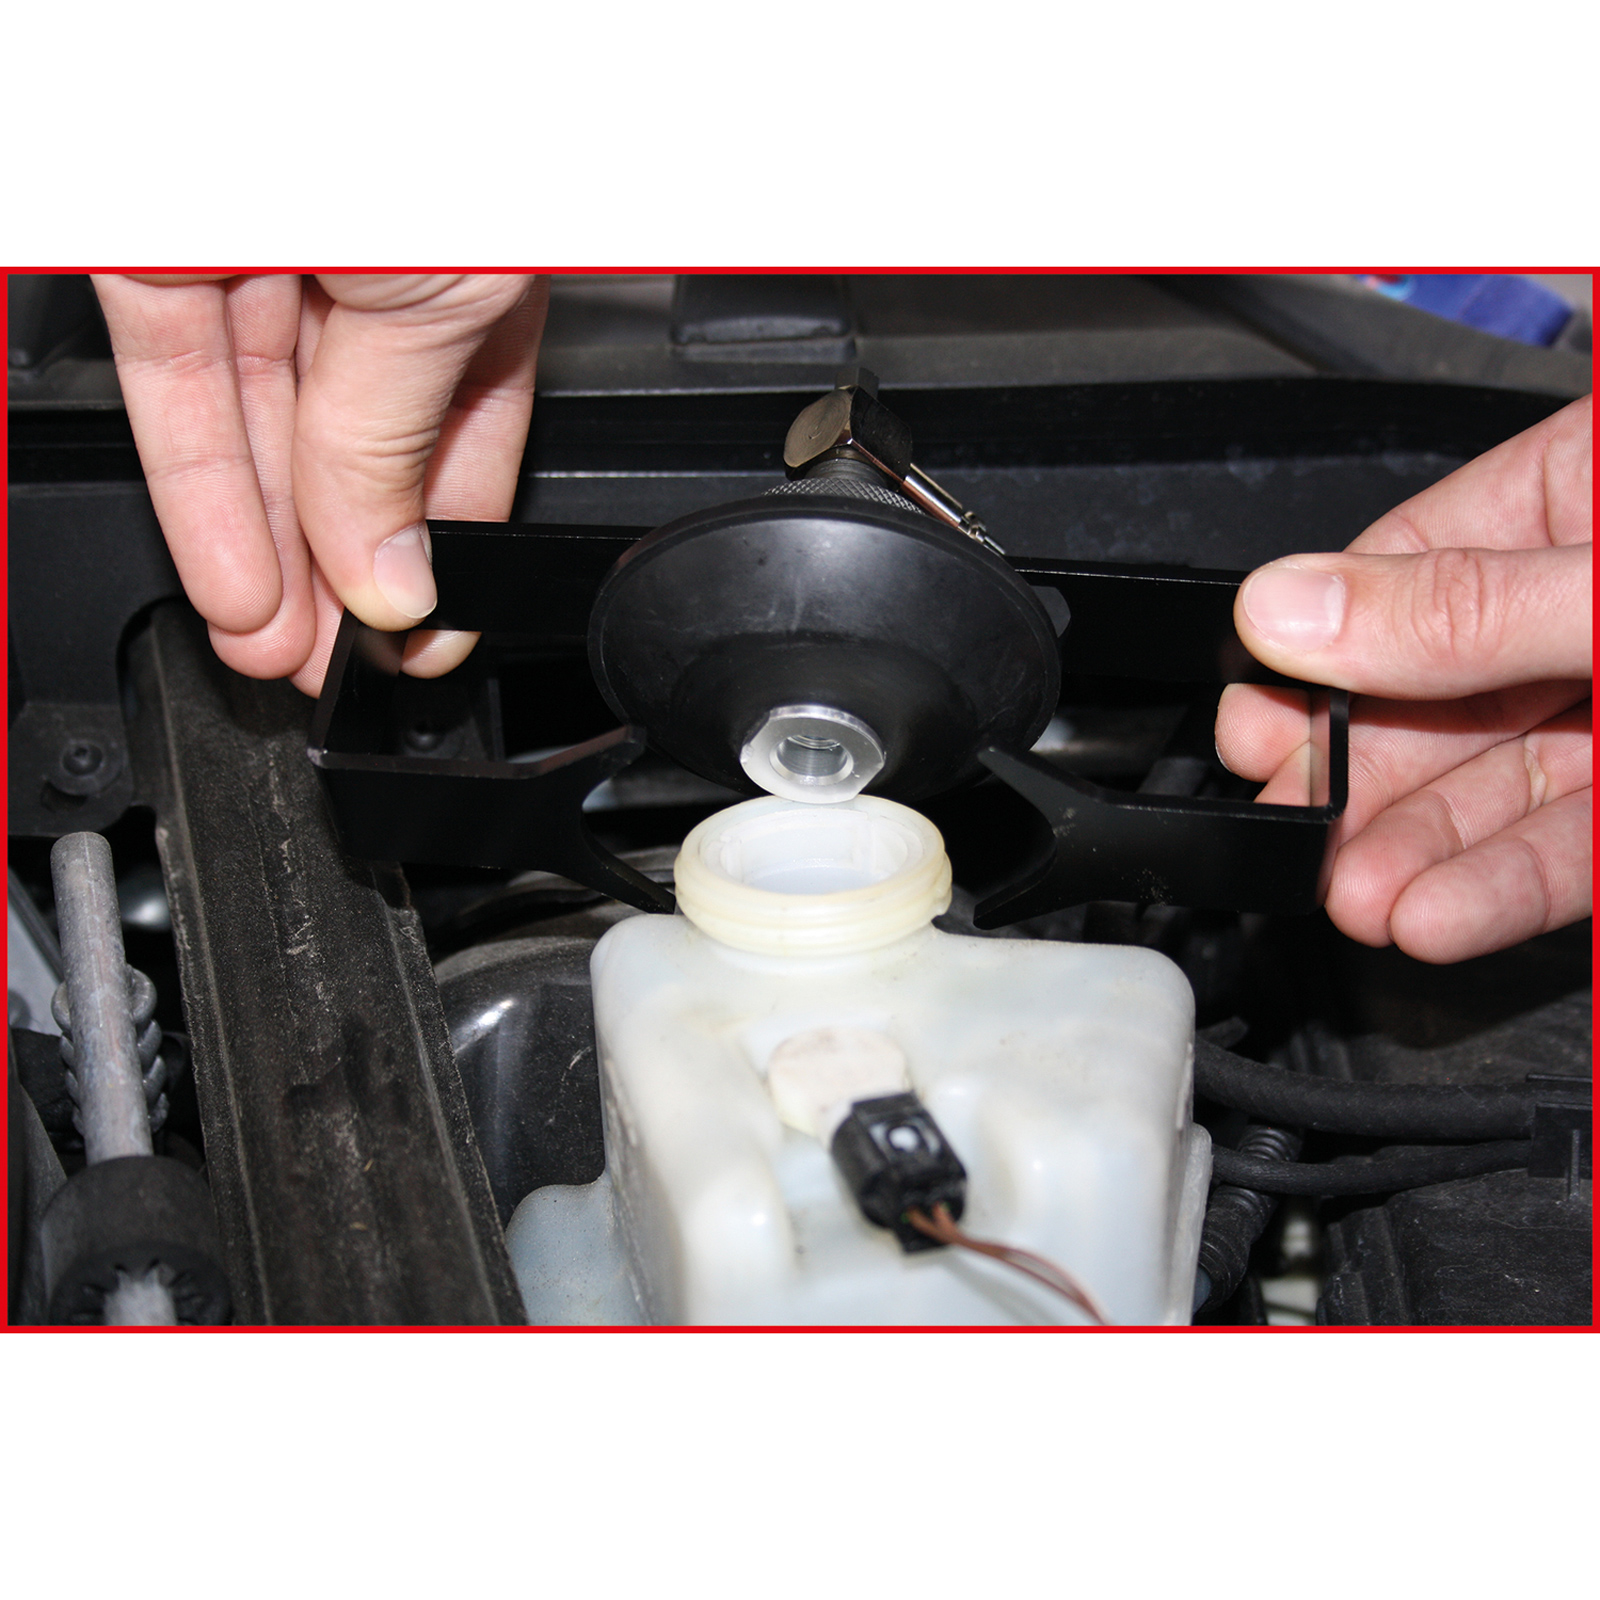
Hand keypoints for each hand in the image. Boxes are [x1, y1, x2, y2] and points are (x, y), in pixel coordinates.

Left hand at [92, 273, 548, 694]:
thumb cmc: (414, 85)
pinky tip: (236, 584)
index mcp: (472, 263)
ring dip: (268, 556)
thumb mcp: (451, 292)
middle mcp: (367, 261)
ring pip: (255, 425)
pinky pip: (171, 383)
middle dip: (338, 569)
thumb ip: (398, 439)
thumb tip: (390, 578)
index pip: (463, 428)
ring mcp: (260, 250)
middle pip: (349, 444)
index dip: (441, 540)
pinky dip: (197, 493)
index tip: (425, 631)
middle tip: (341, 659)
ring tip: (280, 649)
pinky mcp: (157, 244)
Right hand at [1216, 394, 1591, 963]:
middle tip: (1287, 826)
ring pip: (1502, 776)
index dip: (1320, 649)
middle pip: (1441, 686)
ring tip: (1351, 897)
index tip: (1256, 722)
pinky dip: (1506, 885)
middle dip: (1360, 774)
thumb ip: (1470, 608)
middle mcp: (1598, 589)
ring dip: (1419, 849)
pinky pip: (1575, 840)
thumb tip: (1290, 608)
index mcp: (1593, 480)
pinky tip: (1436, 915)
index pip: (1411, 561)